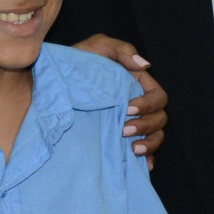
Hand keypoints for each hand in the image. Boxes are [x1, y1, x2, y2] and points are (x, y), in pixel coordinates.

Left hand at [74, 34, 166, 161]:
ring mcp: (131, 123)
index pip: (158, 97)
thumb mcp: (97, 47)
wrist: (54, 81)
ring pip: (155, 136)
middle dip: (145, 126)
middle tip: (123, 130)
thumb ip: (121, 50)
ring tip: (132, 149)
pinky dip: (146, 160)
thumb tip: (145, 66)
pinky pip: (143, 152)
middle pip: (159, 119)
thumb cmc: (78, 61)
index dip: (148, 104)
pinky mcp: (120, 138)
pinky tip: (141, 166)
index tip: (128, 108)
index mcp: (138, 84)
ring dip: (148, 144)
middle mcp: (139, 105)